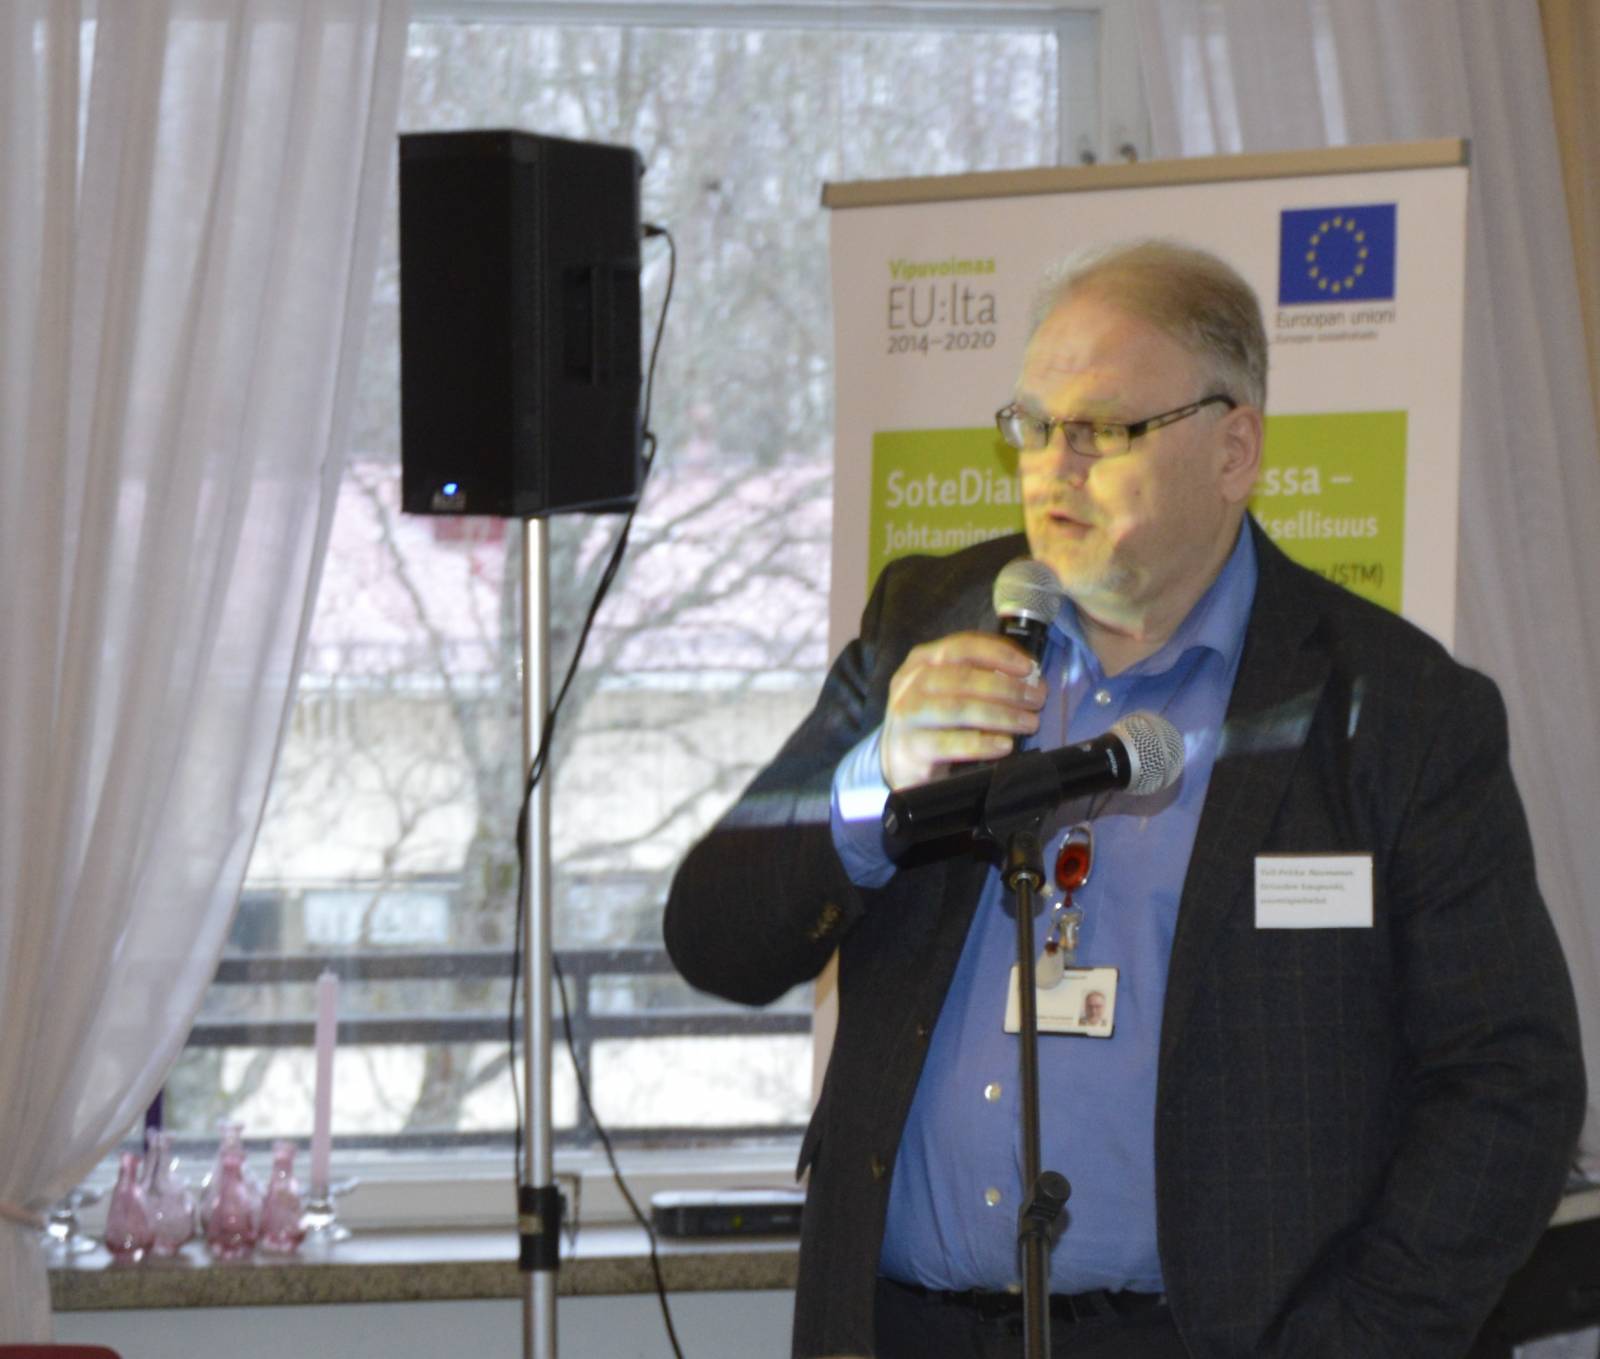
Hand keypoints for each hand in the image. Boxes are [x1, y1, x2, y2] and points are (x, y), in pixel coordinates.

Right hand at [880, 632, 1046, 789]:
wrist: (898, 761)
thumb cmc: (935, 720)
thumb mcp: (948, 690)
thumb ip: (979, 677)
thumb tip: (1029, 678)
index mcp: (922, 661)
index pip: (961, 646)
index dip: (998, 654)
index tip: (1028, 667)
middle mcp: (911, 683)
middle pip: (962, 678)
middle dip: (1007, 687)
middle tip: (1036, 699)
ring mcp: (907, 715)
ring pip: (958, 708)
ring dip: (1001, 714)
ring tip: (1028, 722)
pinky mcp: (911, 748)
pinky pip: (950, 743)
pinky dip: (982, 744)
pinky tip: (1005, 745)